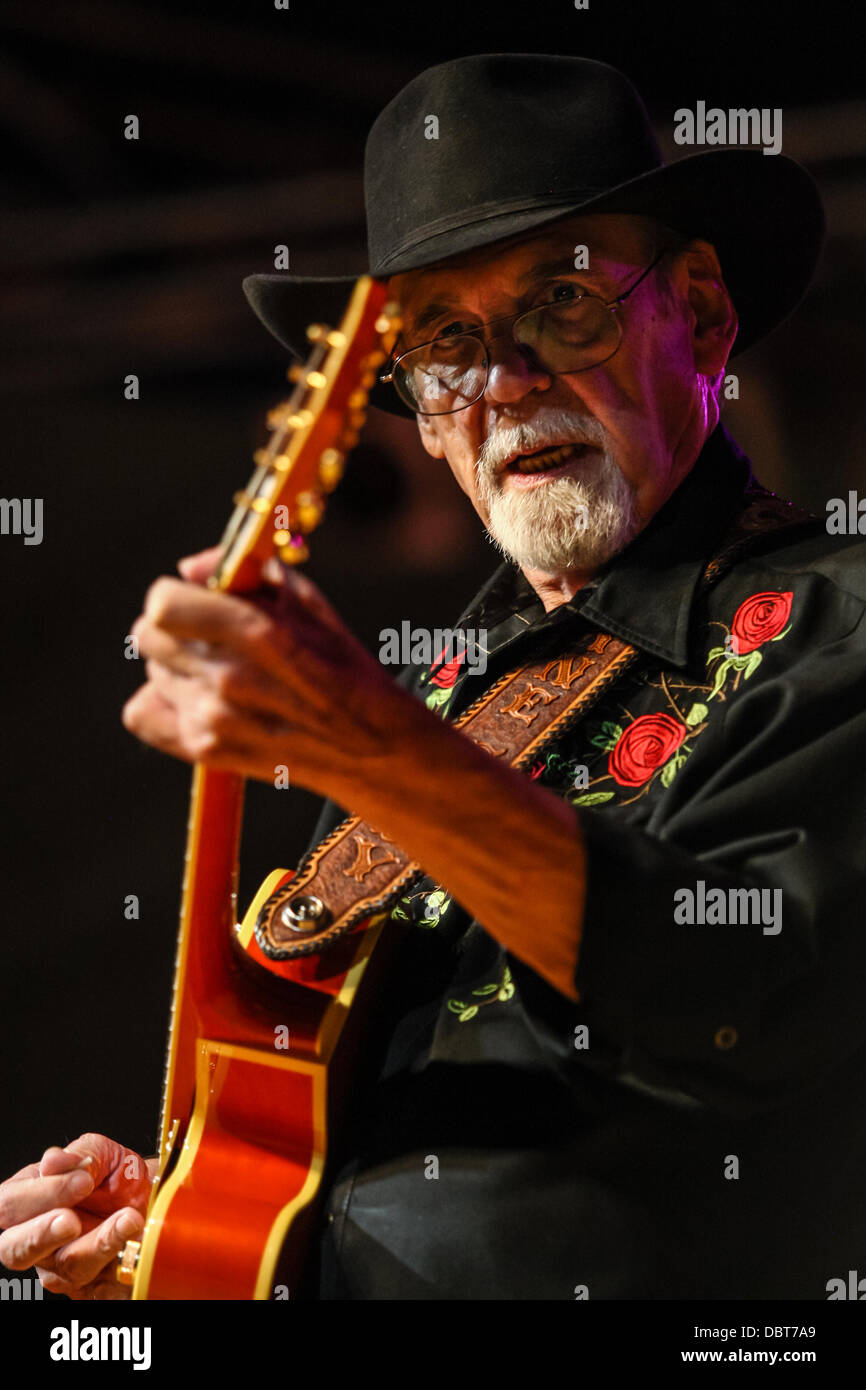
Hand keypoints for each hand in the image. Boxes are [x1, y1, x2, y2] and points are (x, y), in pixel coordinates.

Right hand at [0, 1134, 153, 1299]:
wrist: (152, 1199)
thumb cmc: (117, 1176)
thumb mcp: (103, 1153)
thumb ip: (80, 1154)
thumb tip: (53, 1160)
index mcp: (26, 1199)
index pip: (7, 1205)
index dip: (38, 1195)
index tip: (82, 1179)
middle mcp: (34, 1239)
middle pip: (14, 1250)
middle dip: (41, 1234)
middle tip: (71, 1220)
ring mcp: (60, 1267)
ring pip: (65, 1266)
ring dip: (96, 1243)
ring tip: (126, 1218)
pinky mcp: (90, 1285)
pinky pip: (100, 1282)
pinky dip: (119, 1255)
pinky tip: (133, 1233)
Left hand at [122, 546, 414, 800]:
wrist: (372, 746)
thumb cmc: (343, 666)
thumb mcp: (310, 603)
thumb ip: (244, 573)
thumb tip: (188, 569)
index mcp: (256, 633)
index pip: (161, 604)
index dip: (176, 596)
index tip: (195, 601)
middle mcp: (228, 678)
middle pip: (148, 636)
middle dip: (174, 628)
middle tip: (209, 638)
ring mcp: (213, 719)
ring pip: (153, 671)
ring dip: (178, 667)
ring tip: (223, 675)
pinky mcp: (206, 751)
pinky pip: (142, 714)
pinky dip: (163, 704)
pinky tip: (198, 700)